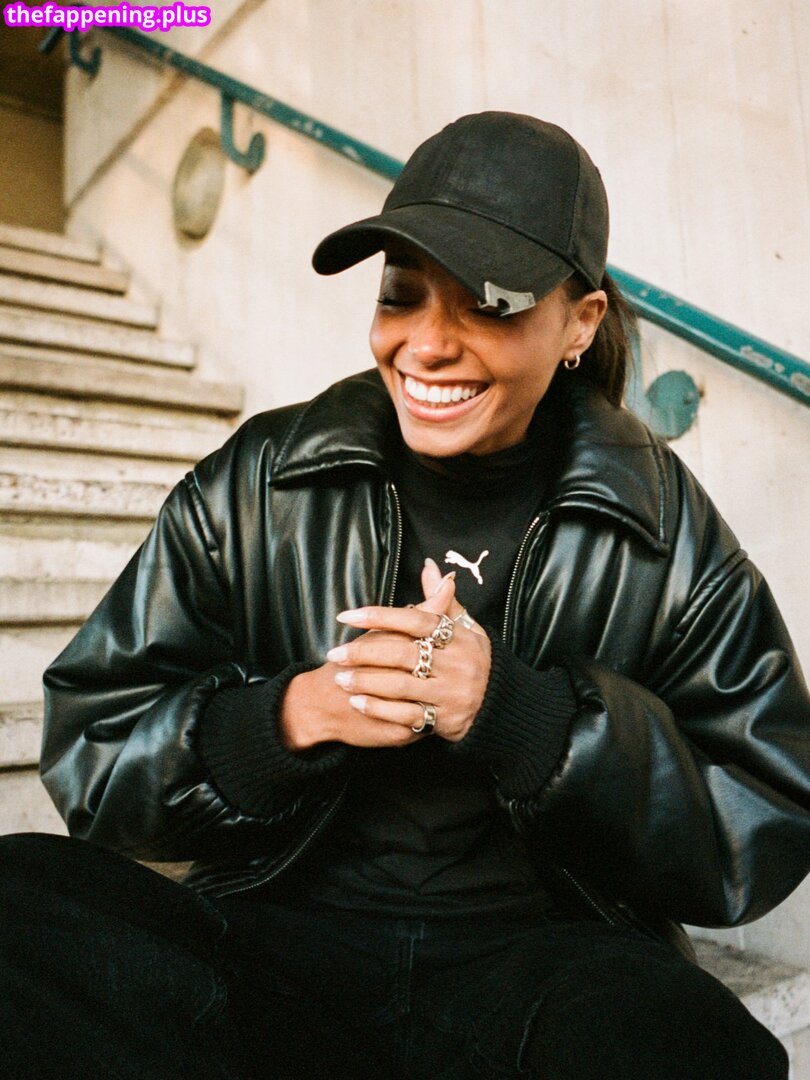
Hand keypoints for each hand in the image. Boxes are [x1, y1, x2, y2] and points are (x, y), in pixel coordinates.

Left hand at [327, 563, 490, 743]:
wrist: (501, 704)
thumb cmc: (474, 659)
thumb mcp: (467, 627)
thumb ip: (443, 600)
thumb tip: (430, 566)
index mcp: (458, 636)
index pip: (414, 620)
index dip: (379, 616)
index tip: (347, 616)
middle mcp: (456, 663)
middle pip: (401, 653)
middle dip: (363, 652)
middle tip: (334, 652)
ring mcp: (450, 692)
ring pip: (400, 685)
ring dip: (366, 682)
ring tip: (339, 678)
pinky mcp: (444, 719)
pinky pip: (406, 715)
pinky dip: (379, 709)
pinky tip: (357, 702)